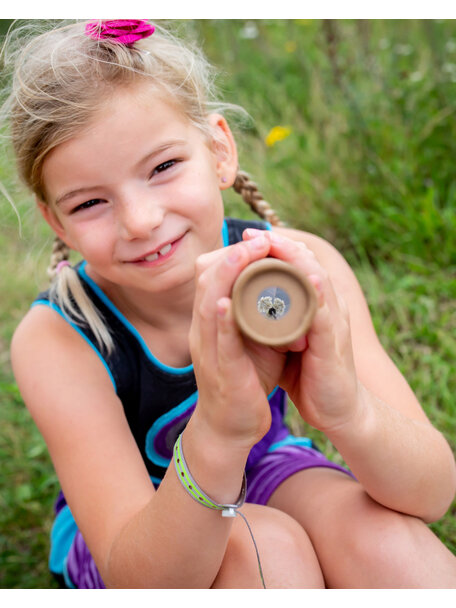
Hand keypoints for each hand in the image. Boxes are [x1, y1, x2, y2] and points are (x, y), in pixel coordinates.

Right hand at [189, 235, 287, 450]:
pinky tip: (227, 302)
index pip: (213, 276)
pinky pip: (219, 344)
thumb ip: (255, 312)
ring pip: (209, 305)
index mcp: (213, 322)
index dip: (233, 253)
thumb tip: (277, 282)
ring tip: (245, 253)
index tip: (258, 237)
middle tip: (258, 237)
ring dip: (227, 277)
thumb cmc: (245, 380)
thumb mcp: (249, 339)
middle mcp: (204, 332)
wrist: (231, 428)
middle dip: (233, 256)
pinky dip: (222, 321)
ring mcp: (209, 353)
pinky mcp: (222, 374)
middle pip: (208, 282)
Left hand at [243, 229, 361, 433]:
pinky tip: (309, 279)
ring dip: (295, 259)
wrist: (337, 410)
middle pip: (307, 264)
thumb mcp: (284, 338)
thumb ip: (269, 319)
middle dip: (280, 245)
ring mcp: (333, 322)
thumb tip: (240, 301)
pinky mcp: (333, 343)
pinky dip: (317, 295)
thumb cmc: (307, 373)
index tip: (248, 236)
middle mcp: (326, 307)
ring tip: (272, 242)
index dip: (275, 248)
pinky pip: (325, 314)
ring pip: (317, 280)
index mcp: (313, 304)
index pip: (296, 265)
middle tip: (254, 233)